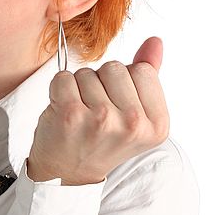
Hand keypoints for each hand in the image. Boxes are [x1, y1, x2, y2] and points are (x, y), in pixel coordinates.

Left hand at [26, 37, 169, 185]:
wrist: (67, 172)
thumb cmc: (99, 141)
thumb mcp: (133, 115)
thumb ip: (147, 78)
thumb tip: (155, 42)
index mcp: (156, 124)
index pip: (142, 70)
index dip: (123, 82)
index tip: (116, 106)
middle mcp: (133, 124)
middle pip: (115, 67)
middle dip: (100, 82)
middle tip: (94, 111)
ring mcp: (101, 118)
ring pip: (87, 72)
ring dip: (78, 87)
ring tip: (79, 113)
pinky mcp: (70, 114)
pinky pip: (63, 77)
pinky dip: (58, 89)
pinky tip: (61, 109)